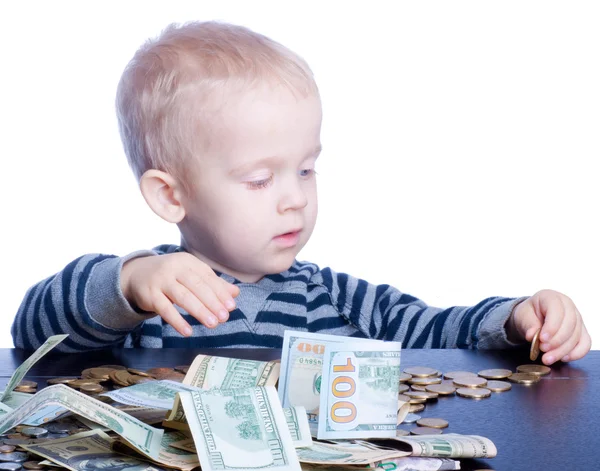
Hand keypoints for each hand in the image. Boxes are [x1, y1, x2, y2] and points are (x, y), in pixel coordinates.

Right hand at [120, 252, 239, 335]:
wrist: (137, 273)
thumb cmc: (172, 275)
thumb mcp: (192, 275)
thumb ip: (213, 284)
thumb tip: (235, 294)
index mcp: (188, 262)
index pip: (207, 277)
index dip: (220, 292)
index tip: (231, 306)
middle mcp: (174, 268)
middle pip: (196, 286)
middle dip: (212, 302)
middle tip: (224, 317)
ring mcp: (160, 281)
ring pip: (182, 297)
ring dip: (199, 311)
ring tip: (213, 324)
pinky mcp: (149, 295)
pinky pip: (164, 309)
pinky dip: (177, 321)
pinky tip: (188, 331)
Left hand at [510, 289, 590, 364]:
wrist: (532, 318)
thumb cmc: (528, 314)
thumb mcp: (522, 316)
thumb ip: (528, 325)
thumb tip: (532, 336)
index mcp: (552, 297)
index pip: (557, 311)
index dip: (552, 326)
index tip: (542, 339)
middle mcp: (568, 306)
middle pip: (570, 325)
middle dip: (557, 341)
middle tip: (543, 350)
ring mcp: (577, 319)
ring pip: (577, 336)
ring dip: (563, 350)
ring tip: (548, 358)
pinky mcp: (581, 331)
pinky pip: (585, 343)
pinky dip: (576, 353)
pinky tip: (563, 358)